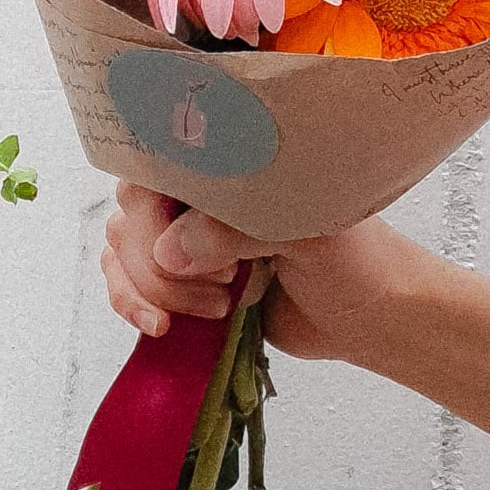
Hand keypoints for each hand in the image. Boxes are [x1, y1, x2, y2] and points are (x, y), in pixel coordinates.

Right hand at [100, 185, 443, 365]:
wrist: (369, 315)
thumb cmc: (353, 259)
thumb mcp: (305, 234)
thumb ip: (235, 232)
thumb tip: (168, 250)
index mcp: (230, 163)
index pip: (156, 163)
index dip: (155, 207)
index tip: (180, 242)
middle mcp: (199, 194)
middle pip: (132, 213)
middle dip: (160, 260)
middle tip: (224, 280)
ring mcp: (183, 238)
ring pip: (121, 251)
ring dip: (156, 289)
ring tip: (219, 305)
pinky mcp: (179, 282)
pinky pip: (126, 285)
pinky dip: (134, 306)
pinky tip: (162, 327)